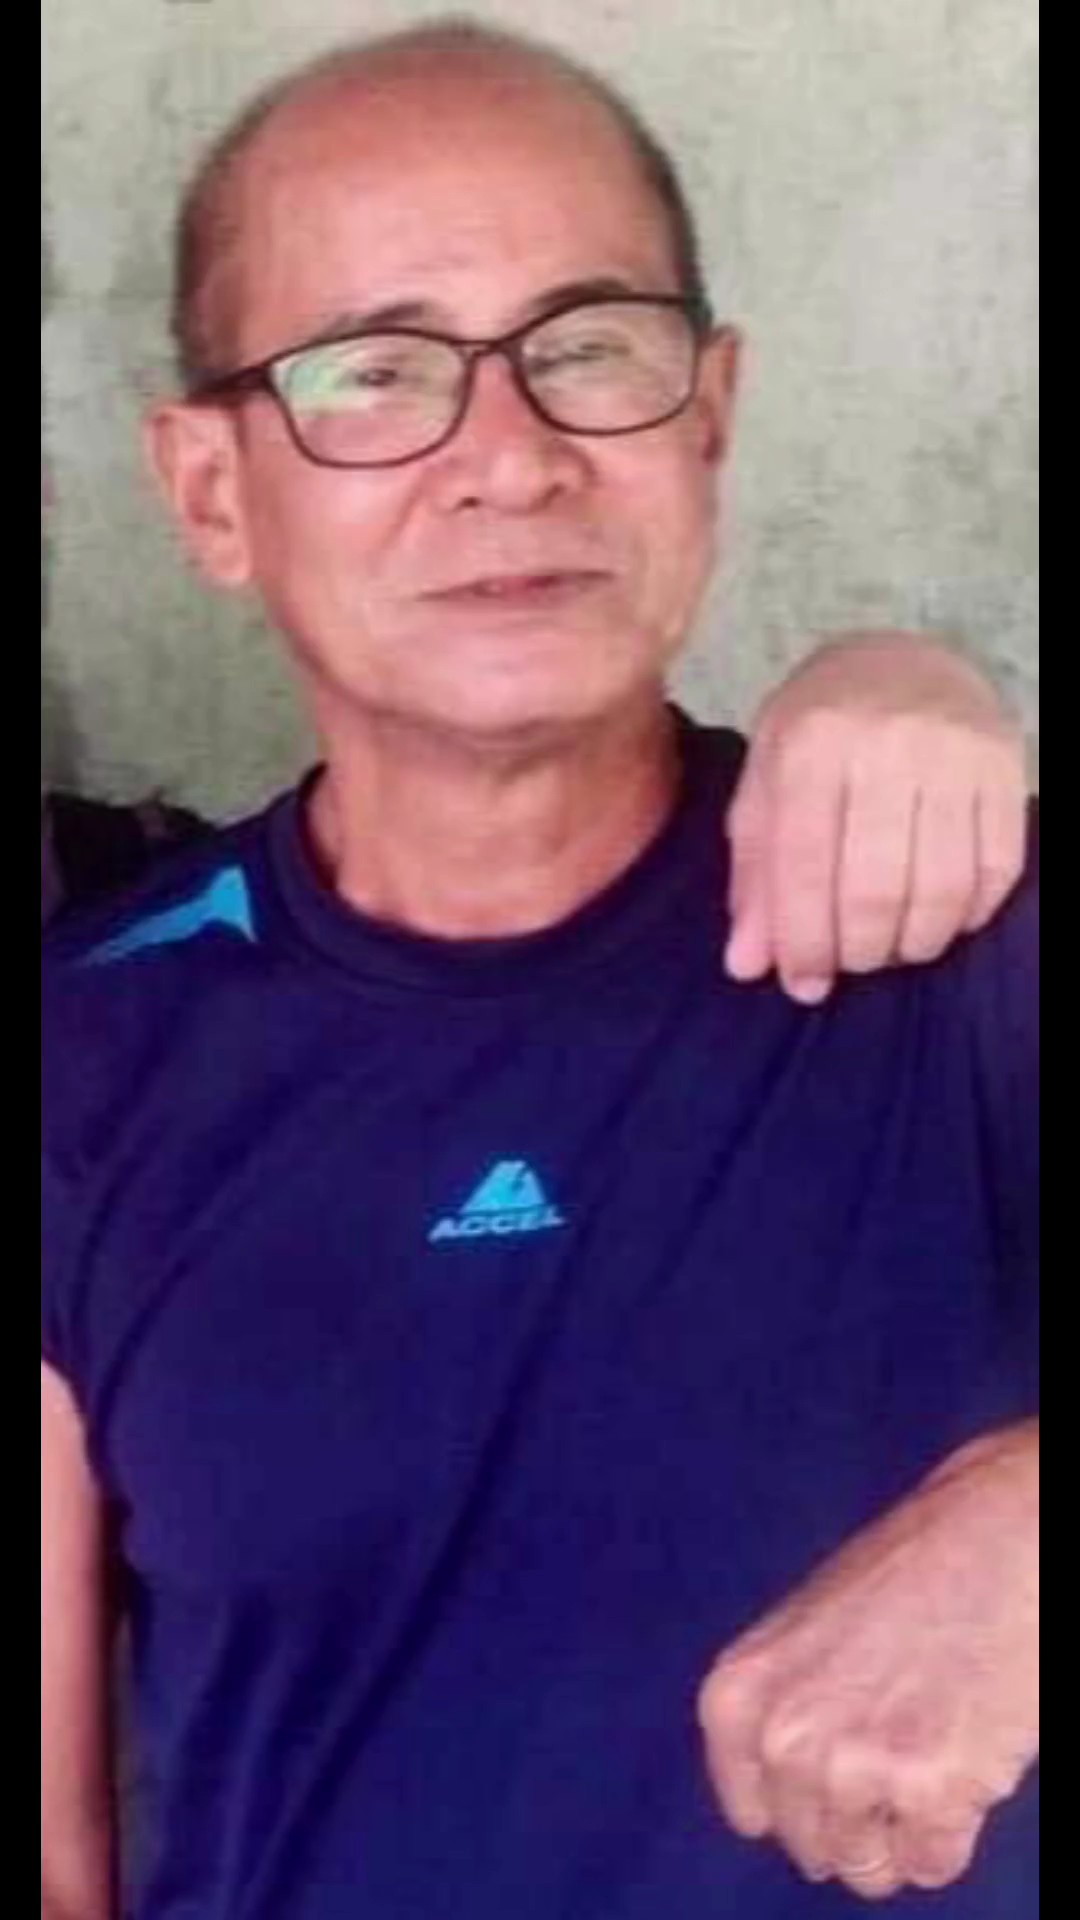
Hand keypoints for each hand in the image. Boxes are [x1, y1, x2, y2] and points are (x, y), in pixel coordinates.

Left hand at [698, 1423, 1039, 1899]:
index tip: (842, 1759)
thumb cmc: (905, 1579)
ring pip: (869, 1869)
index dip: (806, 1797)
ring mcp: (852, 1766)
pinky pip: (930, 1866)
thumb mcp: (800, 1635)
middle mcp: (783, 1737)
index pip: (754, 1813)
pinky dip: (952, 1832)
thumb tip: (783, 1804)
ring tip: (928, 1748)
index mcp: (736, 1696)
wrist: (997, 1539)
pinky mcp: (927, 1787)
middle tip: (897, 1748)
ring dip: (904, 1829)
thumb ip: (779, 1714)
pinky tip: (962, 1761)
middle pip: (813, 1847)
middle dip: (857, 1817)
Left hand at [727, 633, 1027, 1002]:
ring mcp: (954, 753)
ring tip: (892, 948)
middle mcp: (884, 744)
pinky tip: (940, 920)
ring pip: (939, 889)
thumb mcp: (767, 783)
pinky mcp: (1006, 766)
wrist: (905, 659)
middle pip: (873, 889)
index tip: (803, 983)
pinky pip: (995, 870)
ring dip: (913, 944)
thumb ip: (755, 873)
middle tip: (851, 964)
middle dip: (859, 951)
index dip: (802, 941)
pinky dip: (967, 915)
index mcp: (809, 743)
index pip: (802, 868)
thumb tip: (747, 966)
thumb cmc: (821, 731)